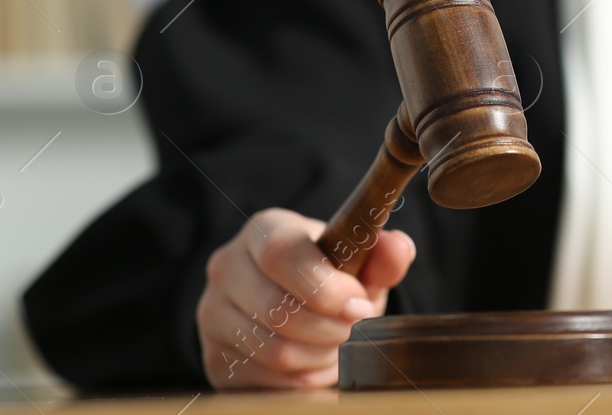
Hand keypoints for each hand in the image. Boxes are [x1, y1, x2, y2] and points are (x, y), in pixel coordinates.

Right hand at [198, 208, 415, 389]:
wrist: (294, 304)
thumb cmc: (329, 278)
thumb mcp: (359, 262)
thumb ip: (383, 255)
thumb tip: (399, 248)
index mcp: (264, 230)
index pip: (281, 254)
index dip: (326, 287)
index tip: (358, 304)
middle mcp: (227, 267)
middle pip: (277, 309)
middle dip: (330, 327)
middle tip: (354, 327)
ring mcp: (213, 314)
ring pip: (274, 350)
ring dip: (320, 355)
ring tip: (336, 342)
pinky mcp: (215, 358)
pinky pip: (266, 381)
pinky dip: (303, 379)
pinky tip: (315, 362)